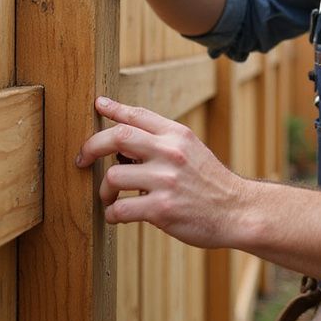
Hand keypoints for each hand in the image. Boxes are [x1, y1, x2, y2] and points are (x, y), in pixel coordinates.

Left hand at [76, 97, 249, 249]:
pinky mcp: (162, 209)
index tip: (98, 104)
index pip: (138, 115)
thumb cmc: (211, 183)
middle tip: (81, 159)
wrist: (238, 211)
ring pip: (113, 177)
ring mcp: (166, 181)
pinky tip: (116, 216)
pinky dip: (111, 214)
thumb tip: (121, 146)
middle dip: (91, 147)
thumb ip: (162, 143)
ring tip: (109, 198)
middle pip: (117, 138)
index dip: (114, 108)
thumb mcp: (192, 150)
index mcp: (177, 135)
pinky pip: (120, 209)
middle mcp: (171, 153)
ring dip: (104, 190)